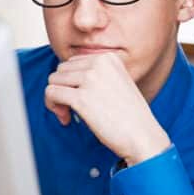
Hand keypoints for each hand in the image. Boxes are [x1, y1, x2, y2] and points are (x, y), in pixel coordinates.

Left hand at [45, 53, 170, 165]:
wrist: (142, 136)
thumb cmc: (129, 116)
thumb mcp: (116, 83)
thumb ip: (95, 75)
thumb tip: (64, 76)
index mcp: (108, 58)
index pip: (74, 62)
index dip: (71, 82)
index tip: (79, 98)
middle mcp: (99, 63)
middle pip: (61, 70)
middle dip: (62, 89)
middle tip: (72, 108)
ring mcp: (90, 78)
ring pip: (53, 80)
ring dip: (56, 99)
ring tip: (69, 114)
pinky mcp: (81, 97)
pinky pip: (51, 93)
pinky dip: (52, 106)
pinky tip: (66, 118)